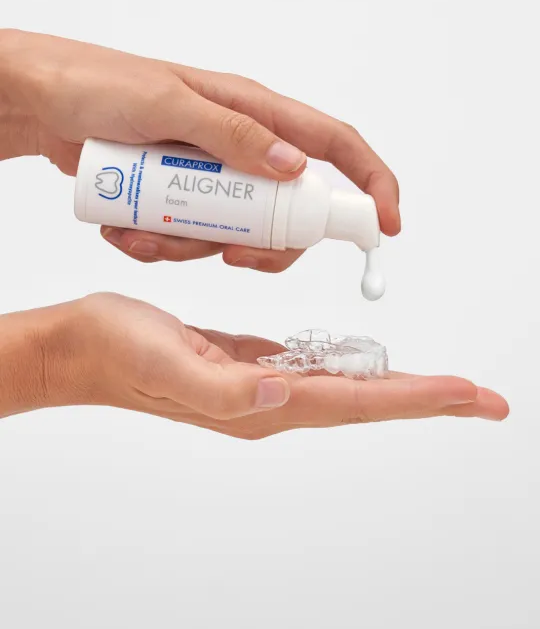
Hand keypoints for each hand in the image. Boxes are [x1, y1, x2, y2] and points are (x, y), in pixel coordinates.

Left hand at [0, 29, 399, 272]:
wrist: (44, 105)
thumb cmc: (100, 85)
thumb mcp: (168, 103)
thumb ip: (233, 135)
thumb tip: (295, 168)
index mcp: (256, 114)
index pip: (336, 146)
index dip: (371, 184)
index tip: (387, 226)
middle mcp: (243, 148)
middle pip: (290, 212)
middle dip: (265, 245)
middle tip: (229, 254)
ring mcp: (214, 177)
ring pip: (237, 233)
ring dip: (194, 248)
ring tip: (143, 235)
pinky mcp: (183, 198)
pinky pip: (193, 237)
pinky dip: (163, 247)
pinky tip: (127, 234)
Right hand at [22, 292, 503, 437]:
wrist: (86, 347)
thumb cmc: (121, 353)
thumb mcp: (169, 365)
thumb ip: (226, 389)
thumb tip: (283, 392)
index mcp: (262, 402)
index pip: (357, 402)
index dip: (417, 398)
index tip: (469, 394)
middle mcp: (271, 398)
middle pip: (366, 400)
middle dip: (427, 398)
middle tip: (481, 397)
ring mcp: (262, 382)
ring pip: (346, 386)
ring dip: (397, 386)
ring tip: (442, 386)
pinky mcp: (249, 363)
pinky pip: (316, 368)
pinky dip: (352, 367)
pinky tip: (365, 363)